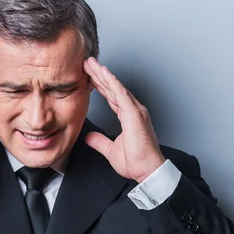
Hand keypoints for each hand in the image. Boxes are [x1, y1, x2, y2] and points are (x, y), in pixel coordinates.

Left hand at [83, 57, 165, 182]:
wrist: (147, 171)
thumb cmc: (135, 162)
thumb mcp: (110, 150)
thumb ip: (100, 141)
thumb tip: (89, 137)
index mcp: (128, 116)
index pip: (110, 96)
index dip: (99, 85)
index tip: (88, 76)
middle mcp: (132, 110)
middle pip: (112, 88)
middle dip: (99, 75)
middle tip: (87, 63)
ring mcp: (135, 110)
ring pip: (116, 87)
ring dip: (103, 74)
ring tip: (91, 63)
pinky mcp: (134, 114)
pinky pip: (121, 94)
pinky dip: (112, 83)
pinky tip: (103, 73)